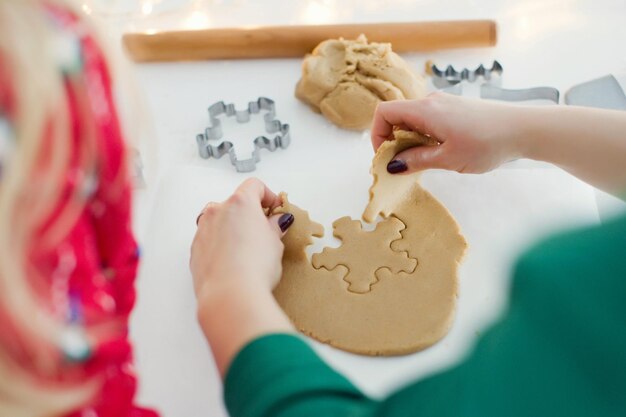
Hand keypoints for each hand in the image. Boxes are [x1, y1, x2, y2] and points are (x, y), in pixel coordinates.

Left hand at [190, 178, 293, 303]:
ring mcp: (203, 230)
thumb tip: (277, 222)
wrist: (230, 295)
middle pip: (235, 203)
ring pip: (219, 221)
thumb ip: (274, 227)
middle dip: (250, 214)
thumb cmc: (254, 267)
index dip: (268, 196)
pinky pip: (210, 240)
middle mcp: (217, 211)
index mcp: (240, 203)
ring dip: (232, 228)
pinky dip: (221, 244)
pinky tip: (234, 262)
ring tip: (248, 249)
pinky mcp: (195, 250)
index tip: (275, 209)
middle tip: (265, 231)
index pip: (254, 186)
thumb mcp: (275, 243)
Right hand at [371, 93, 524, 173]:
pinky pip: (428, 120)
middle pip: (397, 116)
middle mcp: (431, 102)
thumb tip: (392, 166)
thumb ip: (416, 160)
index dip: (377, 134)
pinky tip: (439, 153)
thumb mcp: (448, 158)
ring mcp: (444, 104)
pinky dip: (424, 136)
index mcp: (425, 110)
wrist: (524, 129)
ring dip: (410, 140)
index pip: (384, 112)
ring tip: (424, 162)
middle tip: (403, 165)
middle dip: (393, 141)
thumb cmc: (487, 143)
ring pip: (413, 120)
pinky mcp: (455, 110)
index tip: (386, 157)